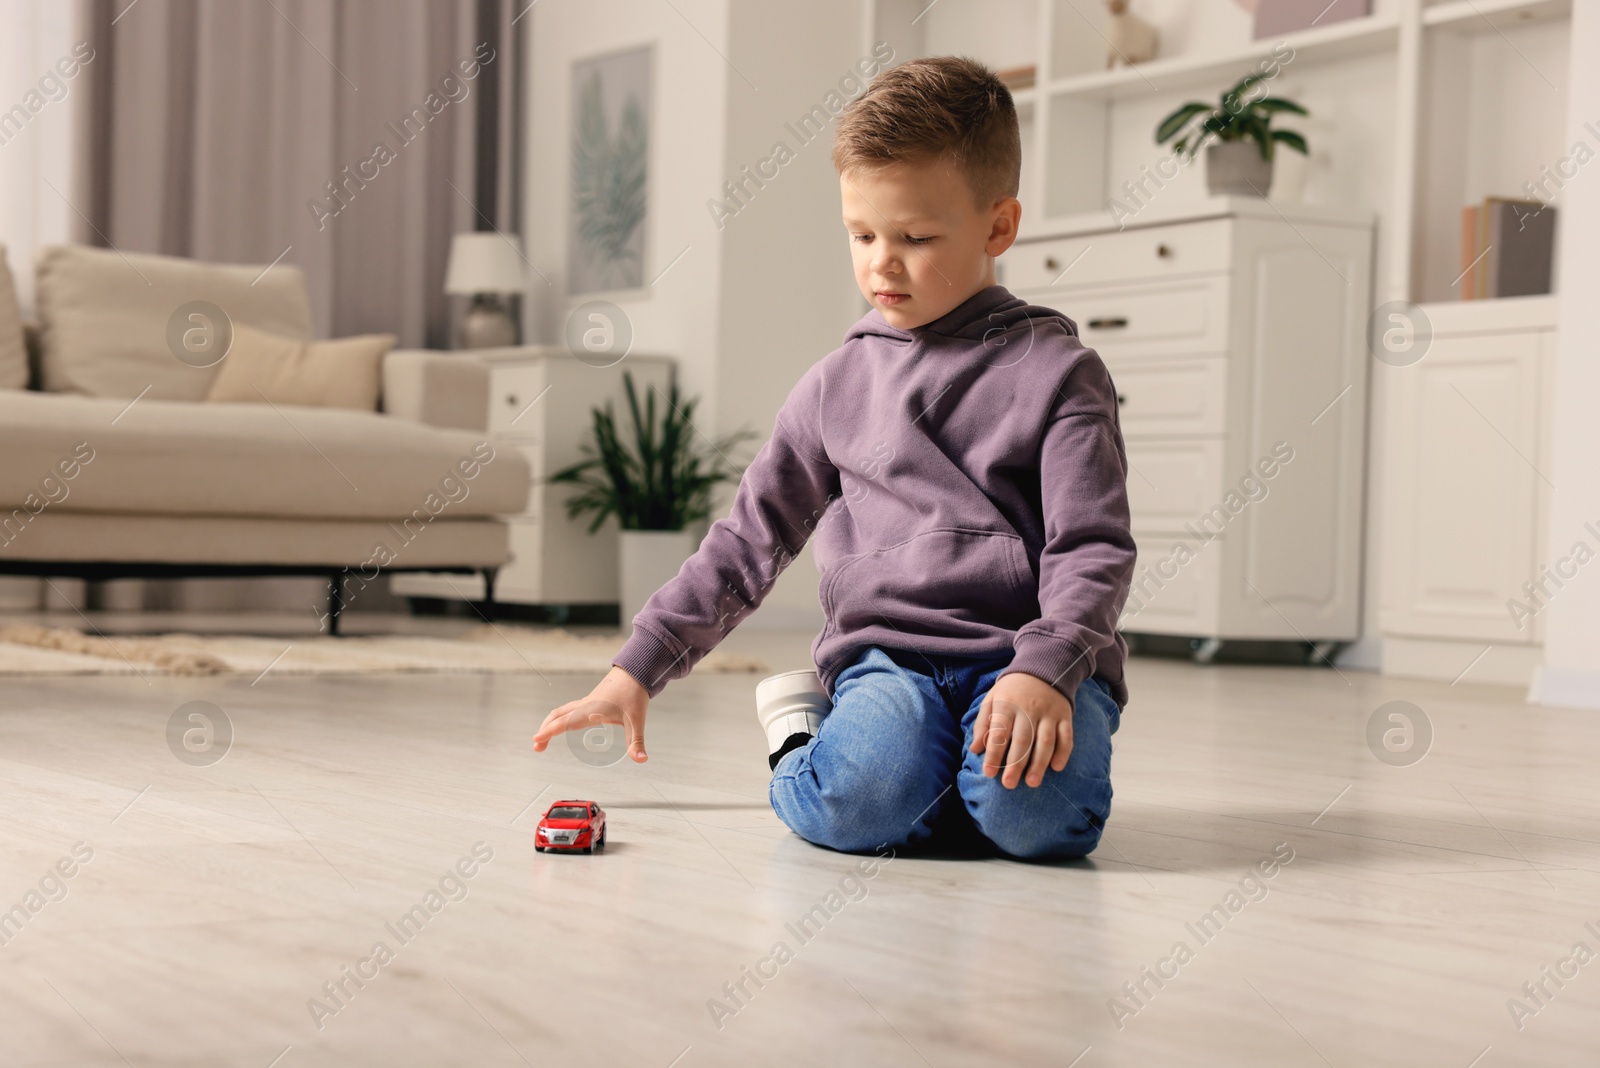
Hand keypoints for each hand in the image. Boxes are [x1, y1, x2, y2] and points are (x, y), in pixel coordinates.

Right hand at [533, 666, 650, 763]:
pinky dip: (560, 718)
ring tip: (545, 738)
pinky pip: (569, 709)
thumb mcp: (637, 721)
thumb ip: (637, 742)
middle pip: (558, 716)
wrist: (635, 671)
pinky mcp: (590, 700)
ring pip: (562, 711)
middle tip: (537, 747)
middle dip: (545, 731)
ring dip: (551, 724)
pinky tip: (562, 725)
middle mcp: (585, 705)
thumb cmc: (635, 694)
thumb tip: (641, 760)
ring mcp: (586, 702)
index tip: (536, 740)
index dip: (549, 731)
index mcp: (591, 710)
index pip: (565, 722)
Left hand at [970, 672, 1072, 788]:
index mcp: (1007, 704)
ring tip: (1032, 783)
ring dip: (1039, 763)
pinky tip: (1056, 767)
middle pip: (1023, 739)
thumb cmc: (1011, 690)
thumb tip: (975, 749)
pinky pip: (1067, 735)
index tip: (989, 773)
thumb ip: (983, 724)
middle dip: (1015, 764)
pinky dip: (1063, 752)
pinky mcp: (1065, 716)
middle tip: (1009, 784)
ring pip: (1045, 740)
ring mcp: (1048, 712)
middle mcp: (1028, 708)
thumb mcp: (992, 699)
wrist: (1042, 668)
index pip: (999, 732)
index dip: (993, 753)